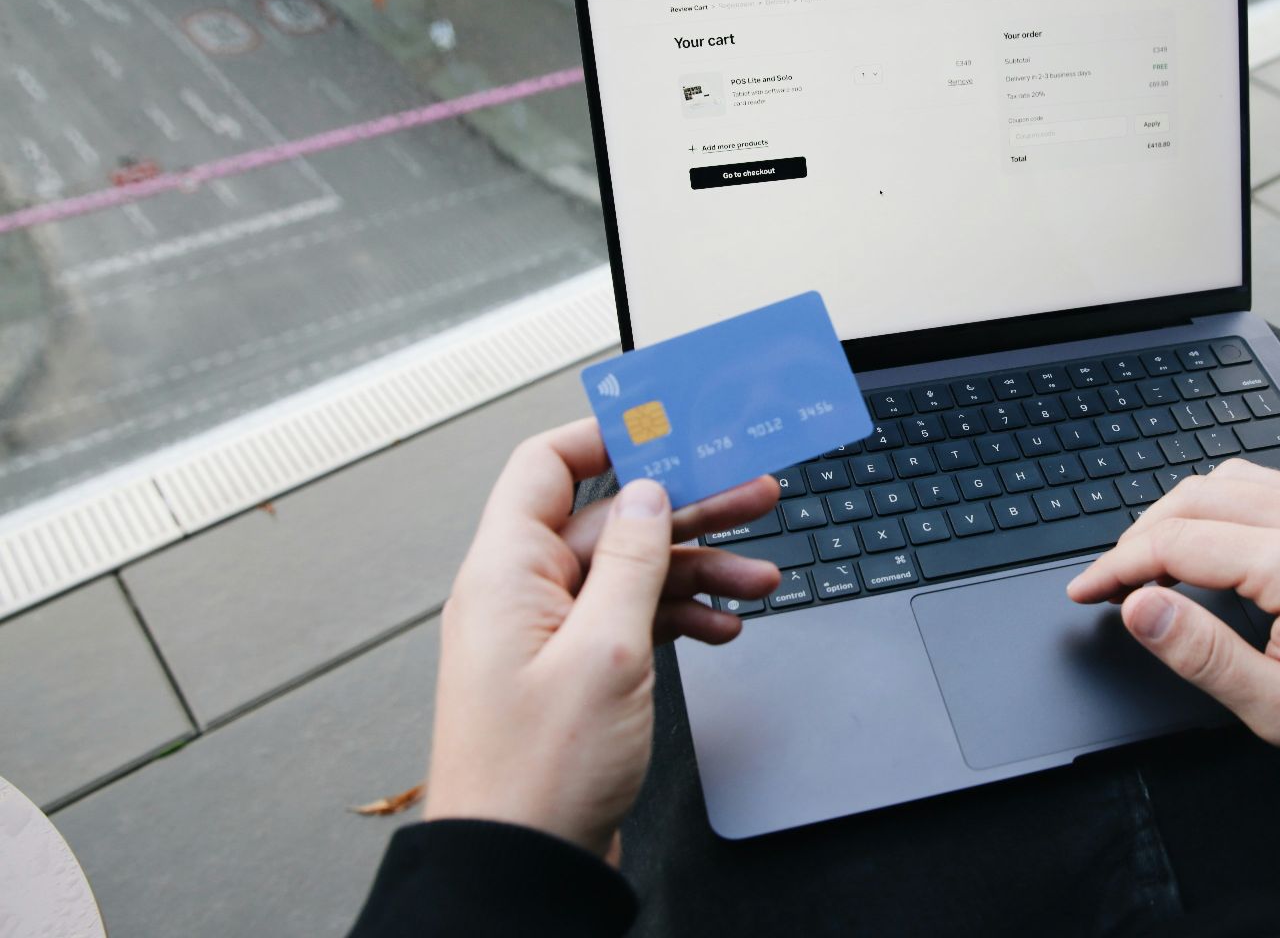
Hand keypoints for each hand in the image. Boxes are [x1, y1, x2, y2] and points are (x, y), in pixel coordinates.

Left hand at [422, 418, 780, 858]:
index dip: (610, 438)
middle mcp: (521, 596)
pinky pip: (632, 621)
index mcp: (505, 573)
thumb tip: (648, 494)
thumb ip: (631, 561)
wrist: (522, 867)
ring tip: (762, 574)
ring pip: (632, 573)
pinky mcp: (574, 674)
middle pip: (611, 521)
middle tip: (755, 492)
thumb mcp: (604, 650)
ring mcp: (548, 637)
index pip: (548, 467)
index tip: (673, 425)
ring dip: (698, 569)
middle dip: (687, 507)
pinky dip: (680, 617)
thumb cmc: (537, 775)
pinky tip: (723, 626)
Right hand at [1066, 458, 1279, 774]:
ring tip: (1148, 563)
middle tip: (1108, 583)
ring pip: (1226, 481)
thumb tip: (1139, 607)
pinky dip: (1217, 503)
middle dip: (1138, 537)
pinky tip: (1204, 539)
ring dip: (1176, 514)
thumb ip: (1202, 654)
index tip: (1085, 592)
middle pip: (1194, 499)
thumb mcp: (1278, 709)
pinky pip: (1262, 485)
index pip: (1178, 543)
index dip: (1117, 567)